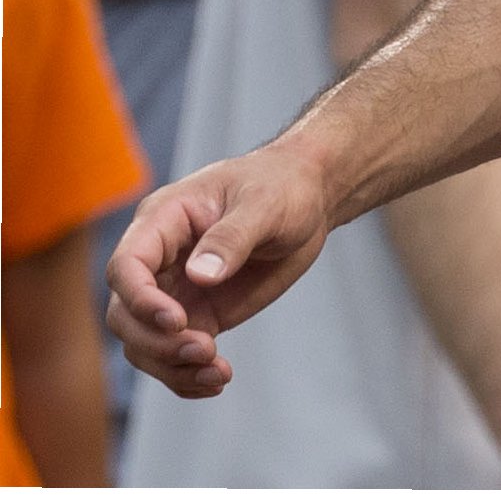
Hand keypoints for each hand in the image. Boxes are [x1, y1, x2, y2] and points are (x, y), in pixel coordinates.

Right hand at [105, 143, 332, 397]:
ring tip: (218, 373)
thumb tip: (200, 275)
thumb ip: (232, 237)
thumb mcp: (265, 203)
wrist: (308, 199)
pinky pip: (174, 354)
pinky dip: (187, 375)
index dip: (140, 300)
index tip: (177, 321)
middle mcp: (159, 259)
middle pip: (125, 314)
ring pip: (144, 343)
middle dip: (156, 342)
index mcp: (163, 220)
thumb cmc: (282, 186)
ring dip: (172, 366)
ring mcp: (175, 290)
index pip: (126, 267)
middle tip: (206, 350)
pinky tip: (217, 381)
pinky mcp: (198, 314)